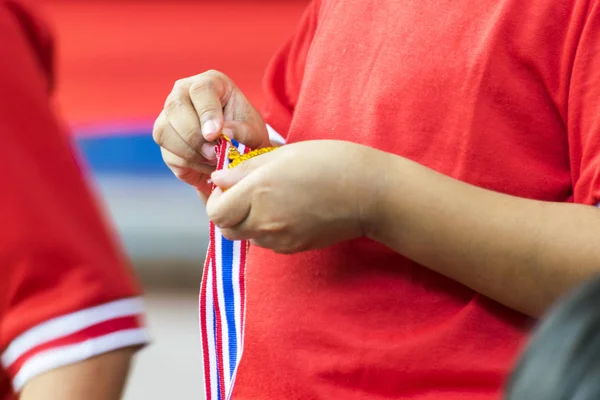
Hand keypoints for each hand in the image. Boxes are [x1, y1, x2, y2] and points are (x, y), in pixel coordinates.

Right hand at [153, 70, 269, 199]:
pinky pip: (167, 152)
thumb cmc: (245, 134)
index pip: (201, 90)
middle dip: (194, 136)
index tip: (214, 134)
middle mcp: (183, 92)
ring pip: (164, 131)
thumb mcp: (253, 132)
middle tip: (214, 153)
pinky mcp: (163, 136)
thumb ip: (243, 131)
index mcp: (211, 83)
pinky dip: (188, 163)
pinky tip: (205, 164)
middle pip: (175, 107)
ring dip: (190, 152)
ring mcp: (168, 113)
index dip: (206, 112)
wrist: (234, 151)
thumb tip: (225, 131)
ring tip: (213, 159)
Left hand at [206, 140, 379, 252]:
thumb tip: (219, 179)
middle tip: (247, 193)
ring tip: (273, 199)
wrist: (369, 193)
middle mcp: (265, 221)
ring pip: (248, 236)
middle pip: (227, 229)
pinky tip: (289, 210)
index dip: (217, 199)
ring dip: (249, 221)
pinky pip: (268, 242)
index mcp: (259, 193)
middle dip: (230, 213)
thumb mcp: (283, 155)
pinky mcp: (295, 248)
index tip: (231, 185)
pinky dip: (269, 229)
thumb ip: (245, 169)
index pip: (216, 212)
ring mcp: (280, 239)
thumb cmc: (329, 163)